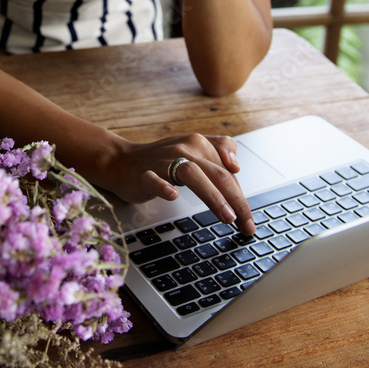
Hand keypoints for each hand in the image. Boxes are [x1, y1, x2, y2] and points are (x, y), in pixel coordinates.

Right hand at [111, 133, 254, 234]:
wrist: (120, 160)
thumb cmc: (161, 160)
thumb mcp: (193, 151)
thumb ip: (217, 154)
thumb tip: (236, 167)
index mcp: (199, 144)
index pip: (228, 170)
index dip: (241, 194)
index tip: (248, 218)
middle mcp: (185, 148)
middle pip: (217, 173)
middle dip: (236, 201)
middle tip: (245, 224)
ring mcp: (164, 161)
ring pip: (193, 174)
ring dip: (213, 196)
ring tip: (226, 216)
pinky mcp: (144, 174)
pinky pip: (155, 179)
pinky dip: (164, 187)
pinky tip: (172, 196)